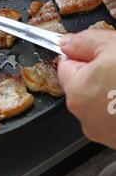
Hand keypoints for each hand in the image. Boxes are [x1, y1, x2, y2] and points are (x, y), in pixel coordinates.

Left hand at [59, 30, 115, 148]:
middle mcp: (86, 118)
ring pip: (100, 101)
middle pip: (83, 84)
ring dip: (112, 89)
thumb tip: (68, 43)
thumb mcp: (112, 45)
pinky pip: (114, 116)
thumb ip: (84, 42)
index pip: (65, 65)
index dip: (82, 53)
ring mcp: (105, 133)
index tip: (98, 49)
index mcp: (77, 92)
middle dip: (99, 71)